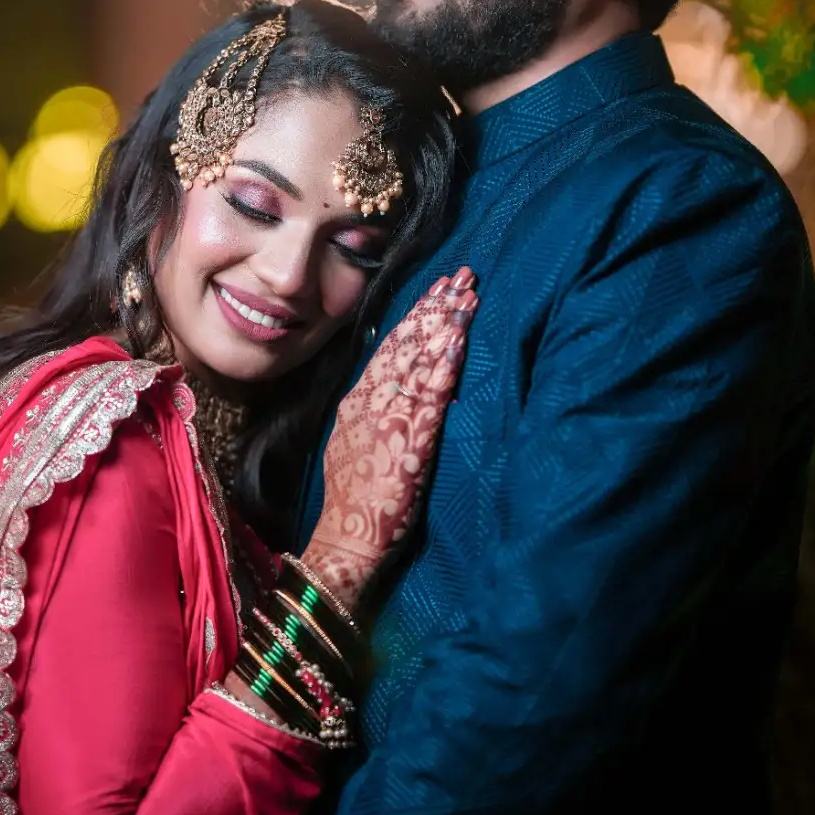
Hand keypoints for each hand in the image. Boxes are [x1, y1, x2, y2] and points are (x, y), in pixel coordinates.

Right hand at [304, 266, 476, 607]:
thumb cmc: (355, 501)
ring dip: (444, 325)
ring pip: (418, 361)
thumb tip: (391, 391)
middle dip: (435, 308)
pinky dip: (443, 365)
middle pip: (406, 344)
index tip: (437, 290)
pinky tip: (458, 342)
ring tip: (467, 296)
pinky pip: (428, 394)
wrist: (347, 539)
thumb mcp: (355, 445)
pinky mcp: (408, 439)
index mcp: (358, 402)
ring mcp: (388, 418)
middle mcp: (371, 402)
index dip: (415, 317)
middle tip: (461, 276)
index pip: (389, 348)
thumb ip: (373, 415)